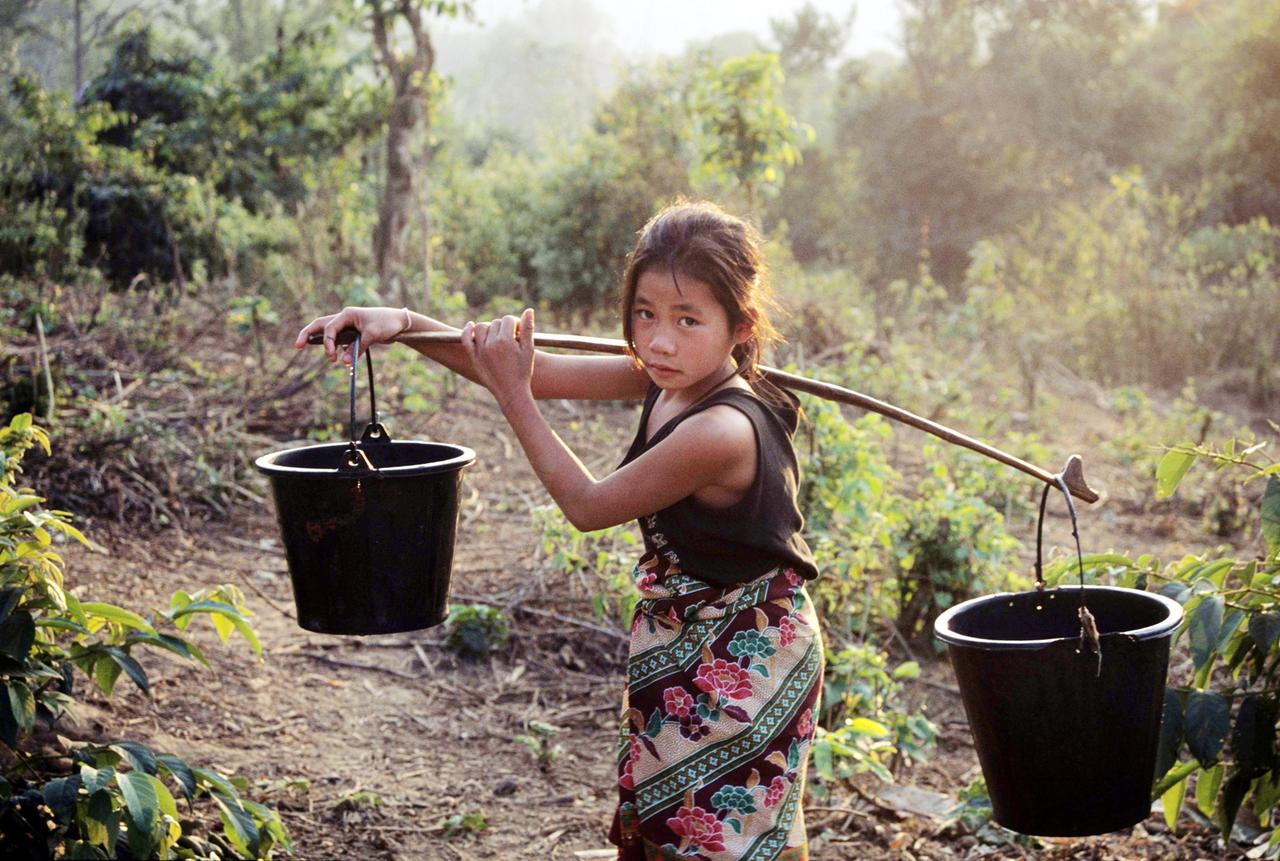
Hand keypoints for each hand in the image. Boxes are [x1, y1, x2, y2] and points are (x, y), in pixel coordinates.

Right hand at [294, 306, 410, 364]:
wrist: (400, 322)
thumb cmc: (386, 324)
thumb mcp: (372, 336)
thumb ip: (356, 349)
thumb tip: (343, 362)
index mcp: (347, 314)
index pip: (329, 328)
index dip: (327, 343)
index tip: (332, 357)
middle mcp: (344, 318)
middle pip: (320, 325)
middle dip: (307, 334)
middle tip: (297, 346)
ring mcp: (347, 325)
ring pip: (327, 331)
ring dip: (319, 340)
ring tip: (305, 347)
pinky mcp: (352, 333)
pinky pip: (338, 339)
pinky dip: (333, 346)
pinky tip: (334, 354)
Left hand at [462, 308, 534, 409]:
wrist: (512, 392)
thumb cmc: (524, 371)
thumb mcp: (529, 350)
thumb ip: (528, 329)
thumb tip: (529, 310)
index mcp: (506, 340)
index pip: (508, 319)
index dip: (515, 323)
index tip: (519, 331)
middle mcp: (491, 344)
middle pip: (495, 323)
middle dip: (503, 327)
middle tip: (511, 337)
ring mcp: (480, 350)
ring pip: (480, 327)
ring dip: (489, 328)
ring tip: (497, 336)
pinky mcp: (474, 358)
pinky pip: (466, 340)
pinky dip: (466, 331)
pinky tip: (470, 326)